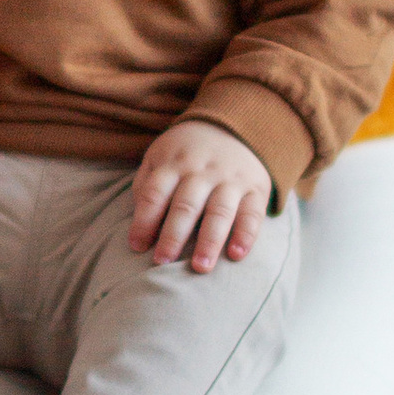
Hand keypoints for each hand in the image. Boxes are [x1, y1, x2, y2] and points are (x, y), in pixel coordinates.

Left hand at [130, 118, 272, 270]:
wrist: (234, 127)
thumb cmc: (186, 153)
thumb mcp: (160, 156)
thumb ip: (146, 185)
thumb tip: (139, 223)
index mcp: (174, 164)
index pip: (155, 194)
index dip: (144, 221)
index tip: (137, 246)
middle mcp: (202, 171)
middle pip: (186, 205)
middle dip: (173, 236)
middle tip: (162, 262)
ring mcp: (231, 179)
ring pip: (219, 212)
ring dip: (209, 241)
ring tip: (200, 267)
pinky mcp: (256, 189)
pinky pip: (252, 214)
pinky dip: (246, 235)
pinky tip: (236, 255)